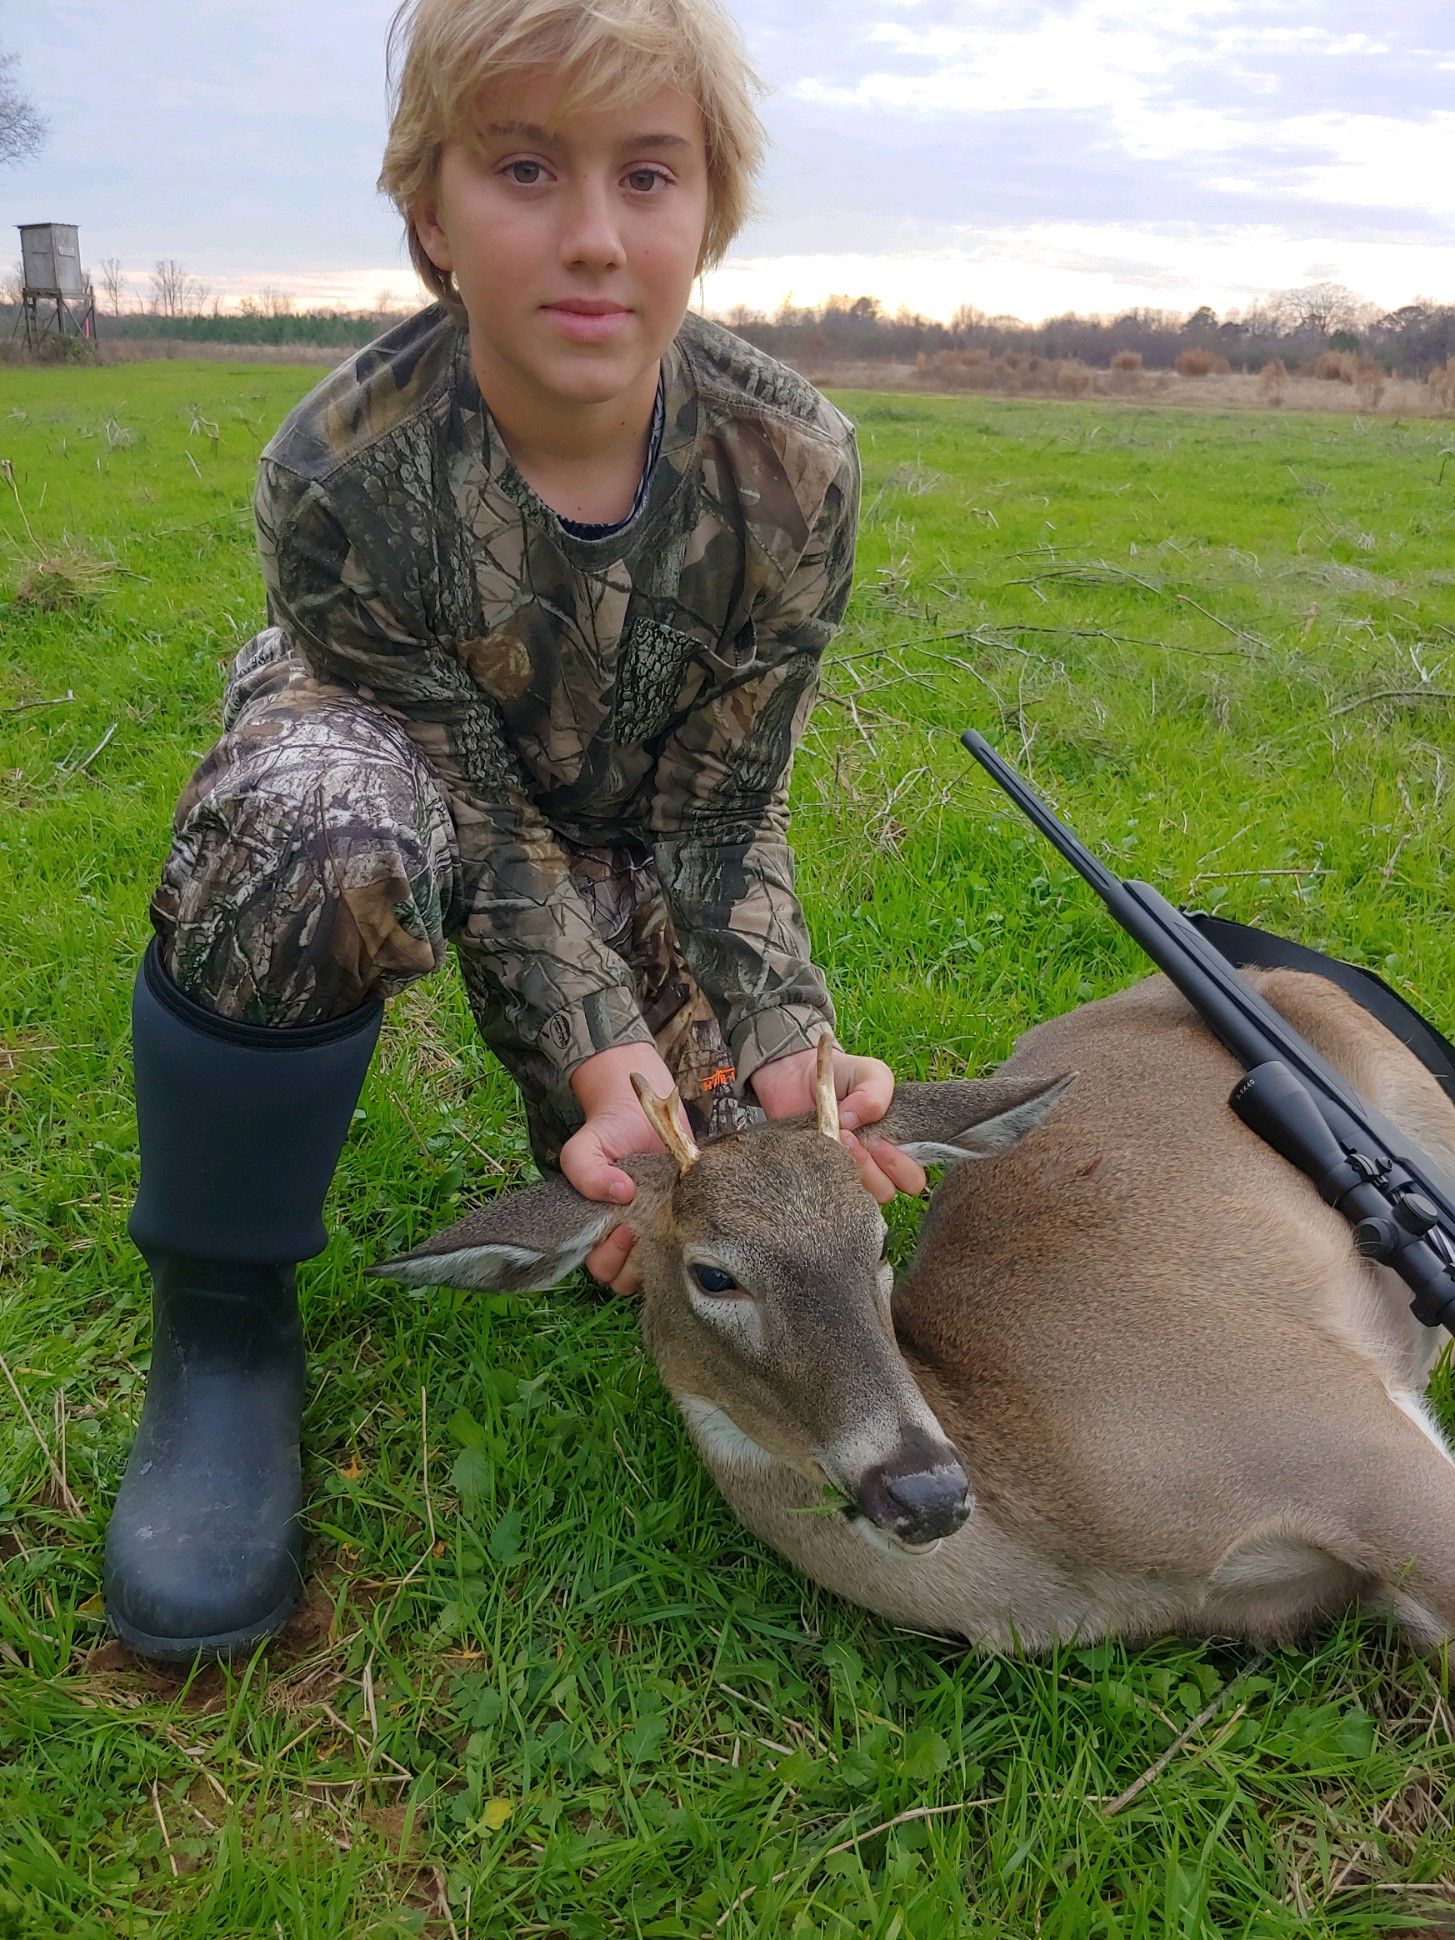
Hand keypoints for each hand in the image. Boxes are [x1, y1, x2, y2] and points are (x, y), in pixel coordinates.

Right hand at [561, 1043, 680, 1295]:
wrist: (642, 1110)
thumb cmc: (609, 1133)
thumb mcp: (584, 1147)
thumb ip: (584, 1171)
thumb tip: (618, 1193)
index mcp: (598, 1231)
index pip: (601, 1267)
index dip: (611, 1255)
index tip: (624, 1227)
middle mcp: (626, 1238)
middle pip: (628, 1277)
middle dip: (636, 1260)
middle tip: (645, 1226)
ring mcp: (657, 1230)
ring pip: (658, 1268)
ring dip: (662, 1253)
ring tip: (668, 1222)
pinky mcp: (684, 1219)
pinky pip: (688, 1246)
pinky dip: (689, 1239)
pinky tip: (689, 1218)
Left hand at [750, 1042, 927, 1203]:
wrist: (794, 1074)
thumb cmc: (841, 1077)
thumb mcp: (868, 1072)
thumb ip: (876, 1091)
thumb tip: (855, 1120)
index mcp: (895, 1148)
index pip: (913, 1177)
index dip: (900, 1166)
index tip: (879, 1141)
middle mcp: (873, 1168)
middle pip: (889, 1191)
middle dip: (874, 1169)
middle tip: (854, 1139)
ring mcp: (844, 1175)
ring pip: (858, 1196)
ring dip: (850, 1169)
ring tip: (836, 1138)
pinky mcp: (817, 1177)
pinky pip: (827, 1192)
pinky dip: (825, 1173)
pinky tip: (818, 1149)